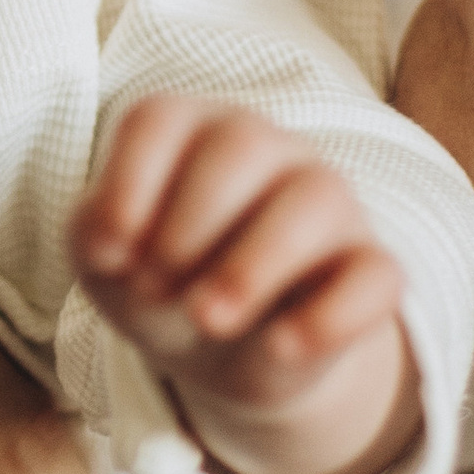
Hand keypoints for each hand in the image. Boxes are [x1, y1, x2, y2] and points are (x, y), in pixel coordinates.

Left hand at [69, 96, 417, 473]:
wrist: (221, 353)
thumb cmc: (158, 280)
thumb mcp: (106, 261)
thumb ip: (96, 235)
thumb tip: (116, 246)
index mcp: (191, 132)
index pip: (159, 120)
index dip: (127, 186)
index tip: (109, 255)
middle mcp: (268, 149)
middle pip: (241, 144)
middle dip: (188, 224)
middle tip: (155, 289)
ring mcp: (329, 204)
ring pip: (316, 198)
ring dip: (252, 264)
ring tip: (206, 320)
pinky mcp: (372, 271)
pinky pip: (377, 275)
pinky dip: (330, 316)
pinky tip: (278, 347)